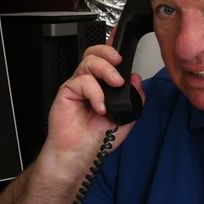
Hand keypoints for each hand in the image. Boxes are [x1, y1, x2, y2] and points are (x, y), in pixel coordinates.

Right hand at [42, 44, 144, 169]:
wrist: (79, 155)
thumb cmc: (96, 140)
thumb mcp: (125, 119)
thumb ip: (134, 99)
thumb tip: (136, 79)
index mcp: (102, 86)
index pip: (105, 61)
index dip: (112, 49)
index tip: (123, 47)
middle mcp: (88, 83)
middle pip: (94, 54)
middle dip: (109, 53)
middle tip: (119, 63)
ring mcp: (77, 87)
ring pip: (88, 62)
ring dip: (105, 70)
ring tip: (115, 85)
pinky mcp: (67, 93)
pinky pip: (81, 81)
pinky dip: (94, 92)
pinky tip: (100, 107)